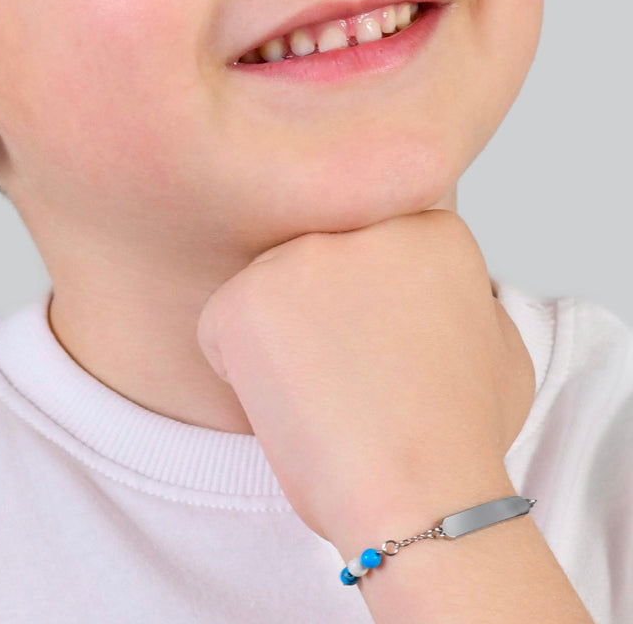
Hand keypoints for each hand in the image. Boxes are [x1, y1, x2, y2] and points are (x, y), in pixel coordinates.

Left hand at [196, 209, 534, 552]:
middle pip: (317, 262)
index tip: (390, 354)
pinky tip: (286, 403)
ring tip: (324, 393)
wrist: (423, 496)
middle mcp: (361, 226)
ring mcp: (299, 257)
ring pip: (267, 288)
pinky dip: (237, 368)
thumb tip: (440, 288)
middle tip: (353, 378)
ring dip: (281, 337)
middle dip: (323, 313)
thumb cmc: (463, 438)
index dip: (373, 308)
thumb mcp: (501, 345)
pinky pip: (221, 325)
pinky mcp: (244, 295)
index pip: (370, 247)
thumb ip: (461, 294)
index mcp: (428, 228)